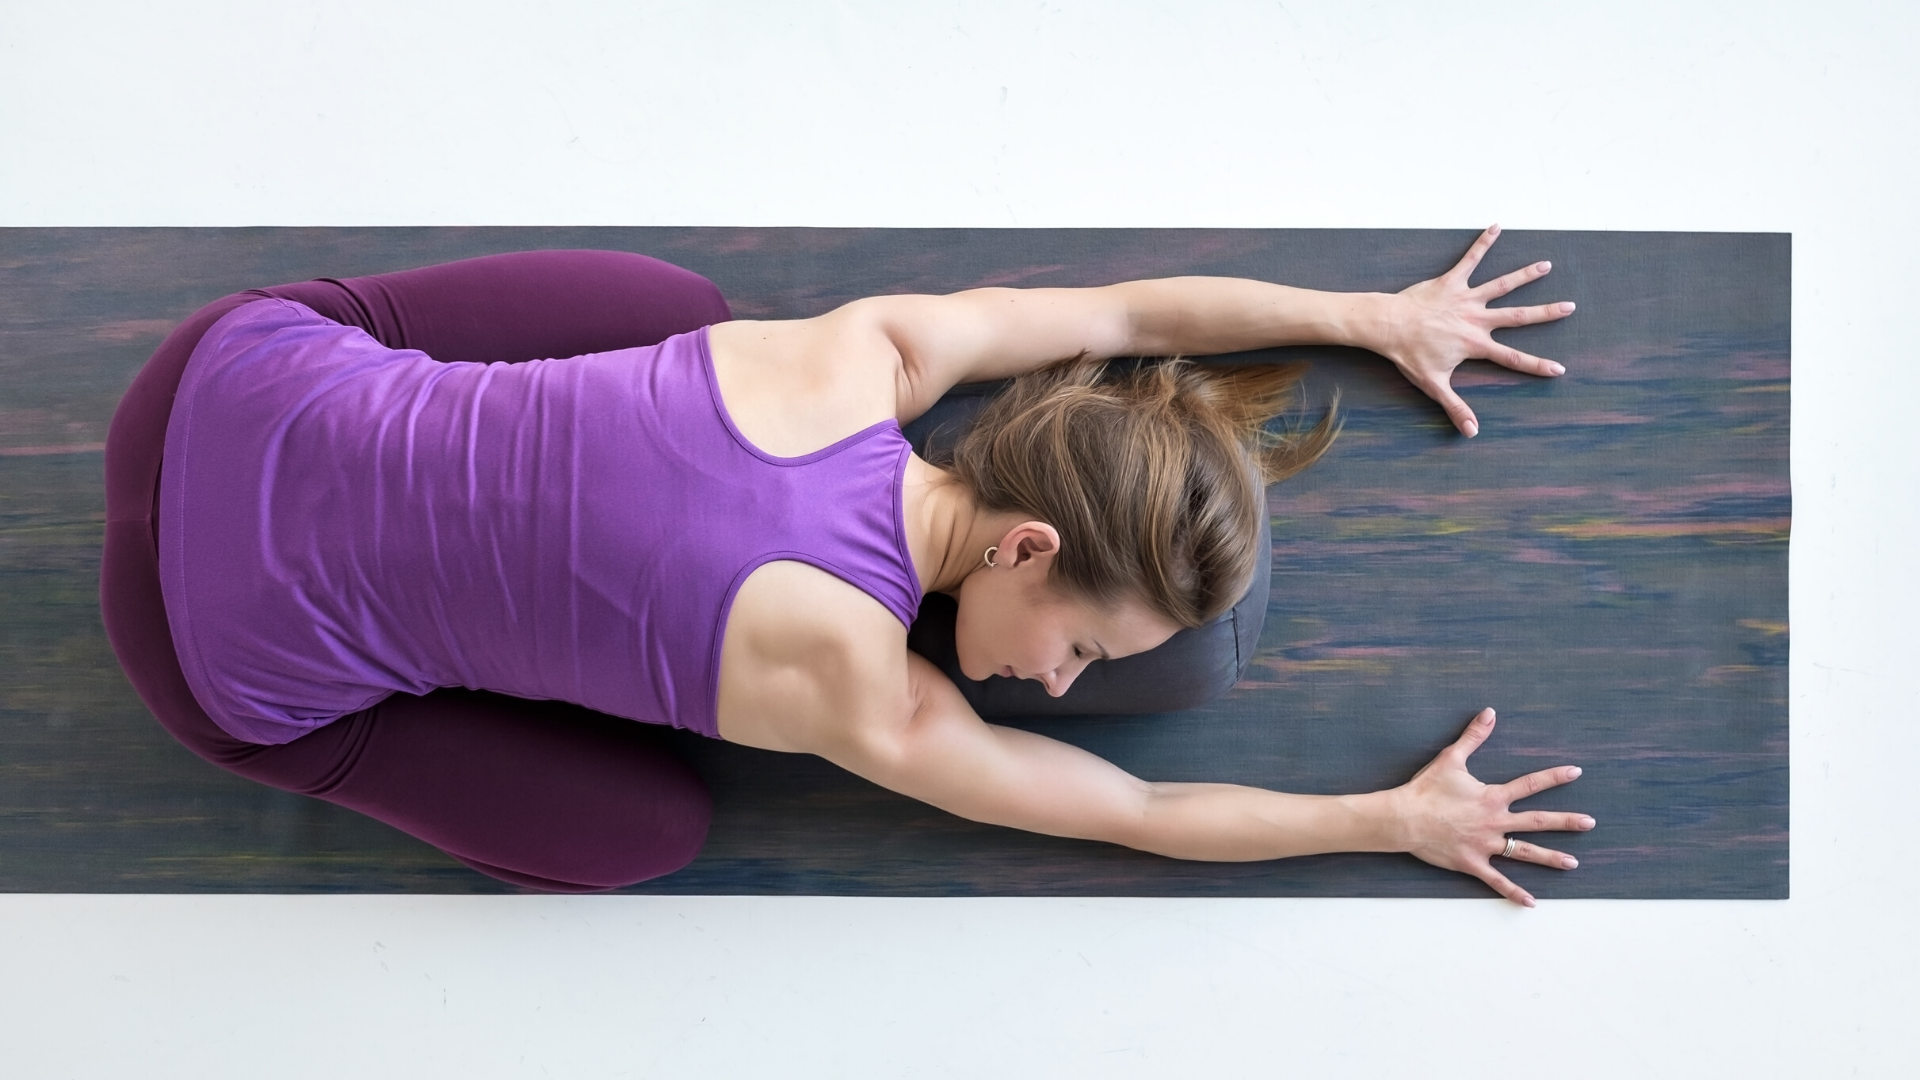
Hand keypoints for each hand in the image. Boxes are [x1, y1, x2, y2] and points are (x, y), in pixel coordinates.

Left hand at [1370, 225, 1575, 436]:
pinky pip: (1470, 259)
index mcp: (1476, 344)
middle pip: (1518, 316)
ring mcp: (1466, 298)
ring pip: (1501, 284)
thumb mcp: (1433, 385)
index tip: (1560, 369)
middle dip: (1546, 313)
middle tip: (1570, 306)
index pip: (1514, 359)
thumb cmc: (1408, 355)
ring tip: (1545, 265)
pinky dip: (1483, 242)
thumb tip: (1471, 432)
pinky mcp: (1451, 281)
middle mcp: (1477, 319)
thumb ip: (1455, 407)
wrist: (1387, 325)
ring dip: (1524, 274)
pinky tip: (1496, 226)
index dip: (1538, 366)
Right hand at [1386, 707, 1592, 906]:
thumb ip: (1473, 736)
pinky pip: (1498, 881)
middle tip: (1590, 822)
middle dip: (1566, 822)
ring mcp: (1486, 845)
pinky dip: (1514, 892)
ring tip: (1573, 863)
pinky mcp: (1473, 863)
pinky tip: (1532, 903)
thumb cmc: (1426, 789)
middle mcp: (1495, 822)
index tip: (1576, 772)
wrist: (1404, 817)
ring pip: (1525, 852)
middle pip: (1537, 822)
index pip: (1530, 784)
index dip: (1554, 777)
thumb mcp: (1451, 758)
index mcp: (1492, 797)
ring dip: (1550, 858)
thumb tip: (1490, 713)